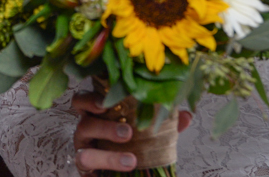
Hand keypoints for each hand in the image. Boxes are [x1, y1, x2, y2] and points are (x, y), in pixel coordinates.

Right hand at [70, 92, 192, 174]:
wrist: (133, 173)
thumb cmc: (135, 147)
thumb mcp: (150, 134)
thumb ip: (164, 124)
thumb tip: (186, 115)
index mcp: (98, 114)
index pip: (83, 100)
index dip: (89, 99)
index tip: (105, 102)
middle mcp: (86, 130)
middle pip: (83, 121)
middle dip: (104, 126)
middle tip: (128, 132)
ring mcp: (83, 150)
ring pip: (84, 148)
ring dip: (108, 154)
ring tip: (132, 160)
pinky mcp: (84, 168)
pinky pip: (85, 164)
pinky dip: (107, 164)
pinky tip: (125, 166)